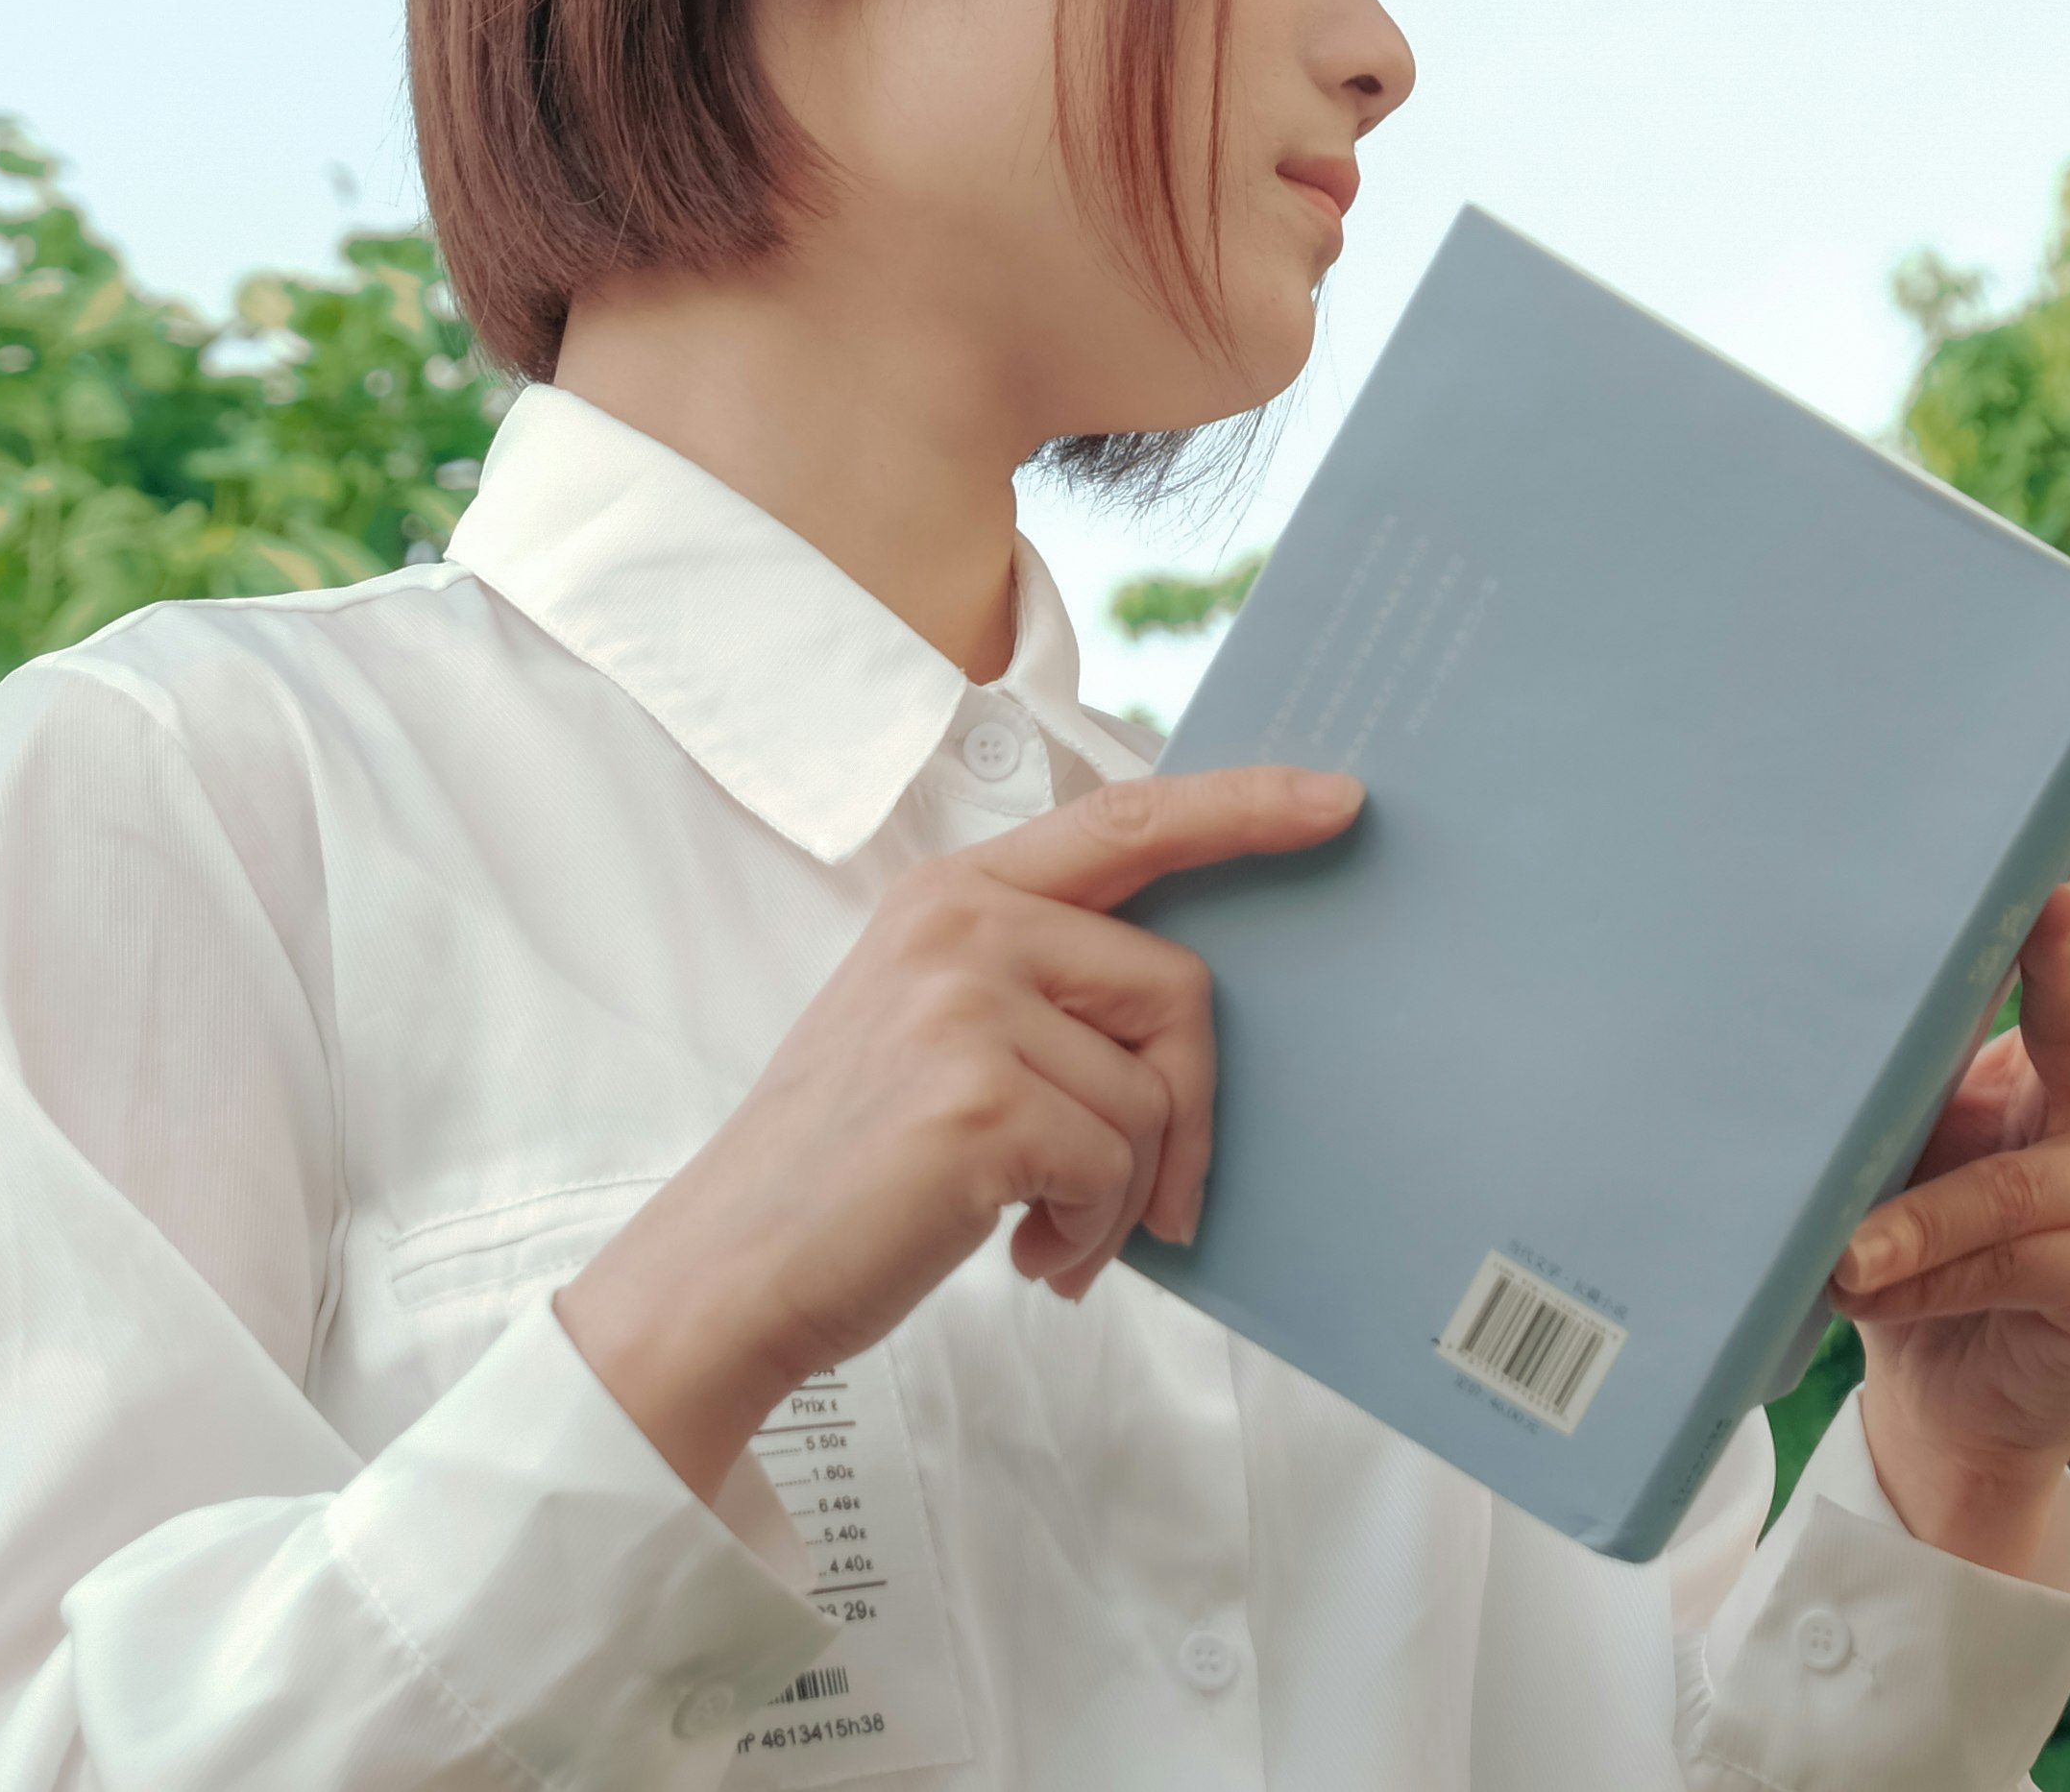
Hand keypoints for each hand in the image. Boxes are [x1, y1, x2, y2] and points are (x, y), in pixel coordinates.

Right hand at [555, 763, 1362, 1497]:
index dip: (1242, 808)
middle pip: (1178, 990)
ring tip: (1044, 1231)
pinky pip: (1117, 1167)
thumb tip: (1184, 1027)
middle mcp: (962, 926)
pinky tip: (1025, 1256)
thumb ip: (1042, 990)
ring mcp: (967, 1005)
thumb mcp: (933, 1029)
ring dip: (1123, 1197)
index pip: (1128, 820)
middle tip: (1159, 1203)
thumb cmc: (850, 1168)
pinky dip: (1091, 1236)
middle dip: (1191, 1112)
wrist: (731, 1268)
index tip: (1339, 801)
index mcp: (955, 894)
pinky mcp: (980, 1098)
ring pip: (1152, 1098)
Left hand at [1826, 734, 2069, 1571]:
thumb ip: (1912, 1064)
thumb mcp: (1910, 1137)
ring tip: (1847, 1254)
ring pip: (2021, 1180)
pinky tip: (1870, 1294)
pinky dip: (1931, 1278)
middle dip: (2054, 966)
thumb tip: (1823, 971)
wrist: (1946, 1410)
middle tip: (2036, 904)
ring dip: (1919, 1216)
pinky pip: (2016, 1261)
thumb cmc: (1912, 1249)